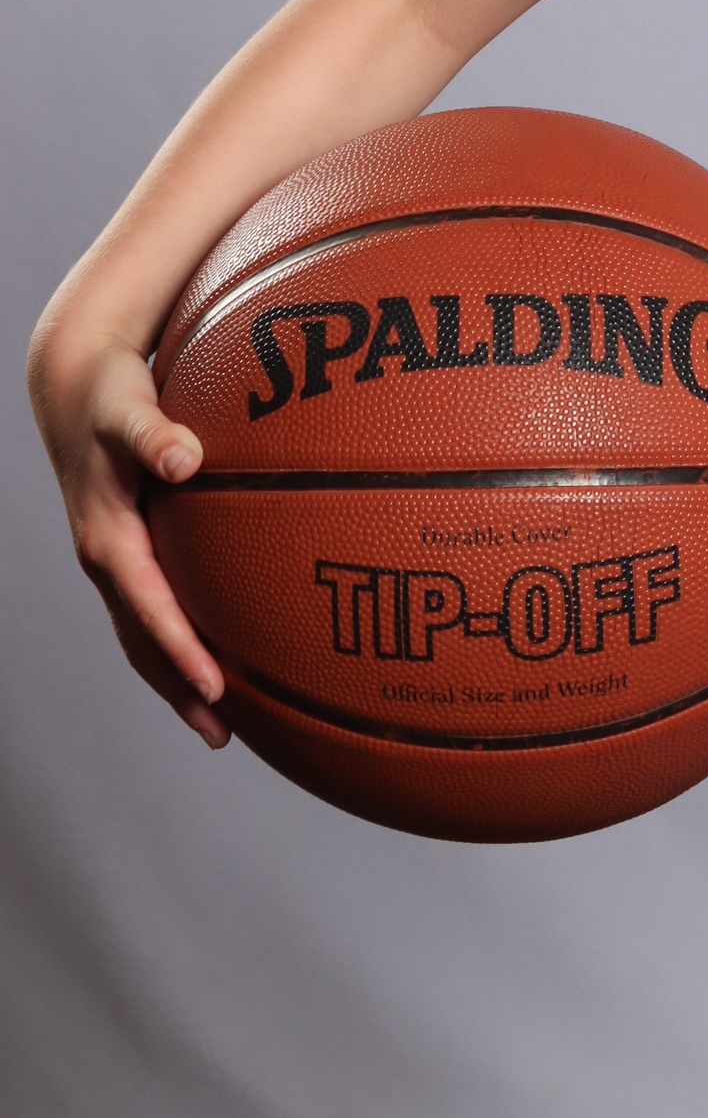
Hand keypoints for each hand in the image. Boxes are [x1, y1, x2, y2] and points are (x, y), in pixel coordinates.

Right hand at [27, 317, 230, 748]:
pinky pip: (150, 609)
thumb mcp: (127, 408)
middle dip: (179, 689)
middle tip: (223, 734)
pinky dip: (177, 641)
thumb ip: (154, 433)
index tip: (216, 686)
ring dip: (176, 678)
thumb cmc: (109, 393)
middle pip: (142, 640)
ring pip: (143, 634)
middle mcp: (106, 557)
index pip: (148, 607)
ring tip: (220, 722)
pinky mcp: (125, 549)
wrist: (74, 384)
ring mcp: (113, 559)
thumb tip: (184, 458)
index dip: (181, 649)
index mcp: (106, 537)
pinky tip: (216, 654)